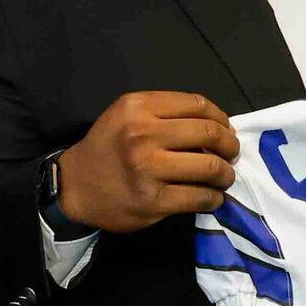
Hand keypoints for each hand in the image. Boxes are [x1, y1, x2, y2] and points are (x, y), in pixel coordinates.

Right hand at [54, 92, 237, 233]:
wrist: (74, 186)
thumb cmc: (107, 148)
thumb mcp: (127, 116)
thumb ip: (164, 114)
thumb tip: (217, 127)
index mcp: (138, 107)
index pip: (197, 105)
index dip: (220, 118)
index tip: (225, 130)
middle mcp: (143, 134)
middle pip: (208, 133)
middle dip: (229, 146)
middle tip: (231, 155)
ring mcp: (147, 168)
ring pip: (209, 167)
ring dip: (225, 174)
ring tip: (224, 178)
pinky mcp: (152, 200)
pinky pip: (198, 197)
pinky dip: (213, 198)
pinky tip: (211, 197)